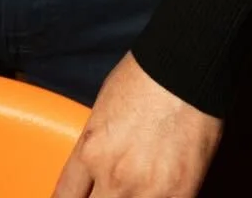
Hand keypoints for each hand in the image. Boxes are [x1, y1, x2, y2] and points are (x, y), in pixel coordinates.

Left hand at [49, 50, 222, 197]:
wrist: (185, 67)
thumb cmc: (145, 77)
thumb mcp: (103, 110)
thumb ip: (96, 147)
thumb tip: (96, 171)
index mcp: (91, 151)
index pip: (65, 197)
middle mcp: (115, 177)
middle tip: (112, 188)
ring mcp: (148, 190)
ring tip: (141, 182)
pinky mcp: (180, 194)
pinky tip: (162, 186)